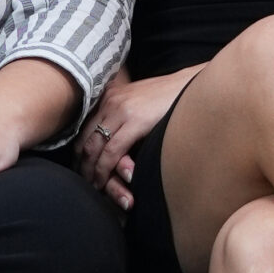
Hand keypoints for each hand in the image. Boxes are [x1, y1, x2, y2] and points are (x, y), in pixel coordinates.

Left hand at [75, 68, 197, 207]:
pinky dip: (104, 170)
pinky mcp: (135, 121)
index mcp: (110, 96)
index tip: (81, 169)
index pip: (84, 129)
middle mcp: (110, 101)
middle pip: (85, 139)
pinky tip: (103, 183)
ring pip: (94, 147)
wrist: (194, 84)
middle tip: (83, 183)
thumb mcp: (139, 102)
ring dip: (90, 171)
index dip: (79, 153)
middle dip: (82, 165)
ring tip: (93, 188)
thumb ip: (124, 116)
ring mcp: (121, 110)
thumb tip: (114, 138)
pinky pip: (111, 151)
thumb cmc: (170, 98)